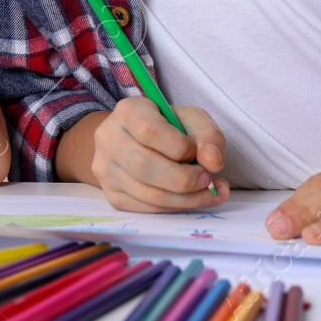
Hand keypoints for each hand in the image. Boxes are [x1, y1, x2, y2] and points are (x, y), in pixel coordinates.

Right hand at [90, 99, 228, 211]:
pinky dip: (174, 208)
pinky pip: (146, 209)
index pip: (149, 131)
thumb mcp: (191, 119)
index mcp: (128, 111)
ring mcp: (106, 169)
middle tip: (208, 180)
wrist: (134, 141)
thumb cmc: (167, 128)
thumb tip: (213, 163)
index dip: (178, 147)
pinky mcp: (112, 195)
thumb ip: (208, 135)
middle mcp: (109, 139)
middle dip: (184, 179)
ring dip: (186, 199)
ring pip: (148, 193)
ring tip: (208, 192)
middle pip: (144, 166)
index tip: (195, 152)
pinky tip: (190, 199)